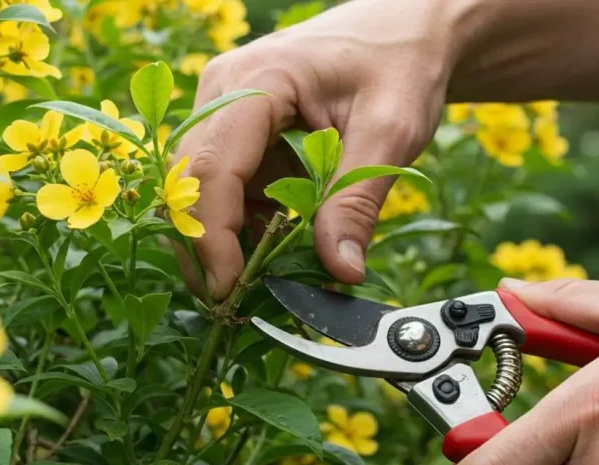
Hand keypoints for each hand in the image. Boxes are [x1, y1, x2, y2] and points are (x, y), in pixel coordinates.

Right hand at [173, 0, 473, 299]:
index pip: (211, 169)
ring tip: (274, 272)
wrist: (407, 29)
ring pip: (204, 189)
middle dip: (208, 247)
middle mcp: (223, 89)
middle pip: (191, 182)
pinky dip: (251, 218)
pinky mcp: (238, 126)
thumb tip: (340, 272)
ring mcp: (224, 105)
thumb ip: (357, 203)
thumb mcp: (390, 133)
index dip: (212, 237)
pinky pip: (230, 183)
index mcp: (255, 81)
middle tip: (237, 302)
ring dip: (233, 236)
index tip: (230, 289)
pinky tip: (287, 234)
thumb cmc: (400, 63)